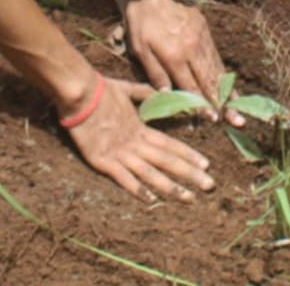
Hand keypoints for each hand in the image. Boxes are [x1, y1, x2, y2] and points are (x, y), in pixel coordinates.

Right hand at [64, 75, 215, 201]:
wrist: (79, 93)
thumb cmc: (100, 90)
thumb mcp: (126, 89)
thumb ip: (144, 93)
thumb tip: (160, 92)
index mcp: (141, 127)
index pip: (170, 144)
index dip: (189, 155)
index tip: (206, 164)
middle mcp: (135, 142)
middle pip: (167, 161)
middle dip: (190, 174)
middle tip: (210, 185)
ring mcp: (120, 153)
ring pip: (151, 173)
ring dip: (171, 186)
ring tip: (189, 197)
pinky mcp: (104, 161)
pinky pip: (124, 178)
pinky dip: (138, 189)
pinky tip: (151, 200)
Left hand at [124, 0, 245, 126]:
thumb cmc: (142, 20)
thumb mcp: (139, 47)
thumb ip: (154, 72)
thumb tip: (165, 94)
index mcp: (174, 57)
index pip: (191, 87)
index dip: (202, 105)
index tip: (213, 119)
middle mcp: (192, 50)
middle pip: (210, 82)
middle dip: (223, 103)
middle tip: (236, 120)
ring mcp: (201, 40)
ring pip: (216, 69)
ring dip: (227, 90)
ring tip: (237, 105)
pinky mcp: (205, 31)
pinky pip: (215, 56)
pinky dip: (222, 72)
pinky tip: (228, 83)